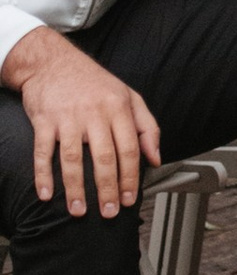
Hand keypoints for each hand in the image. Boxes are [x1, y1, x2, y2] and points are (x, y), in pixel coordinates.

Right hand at [3, 25, 159, 214]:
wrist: (54, 62)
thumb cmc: (94, 82)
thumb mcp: (129, 97)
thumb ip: (147, 127)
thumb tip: (156, 158)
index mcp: (119, 108)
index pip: (130, 149)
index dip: (130, 178)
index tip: (128, 199)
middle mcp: (95, 112)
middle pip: (104, 157)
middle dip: (107, 189)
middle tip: (108, 212)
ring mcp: (68, 117)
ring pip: (73, 158)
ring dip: (75, 189)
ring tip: (78, 210)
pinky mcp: (44, 120)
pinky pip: (43, 152)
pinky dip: (43, 175)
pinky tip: (46, 194)